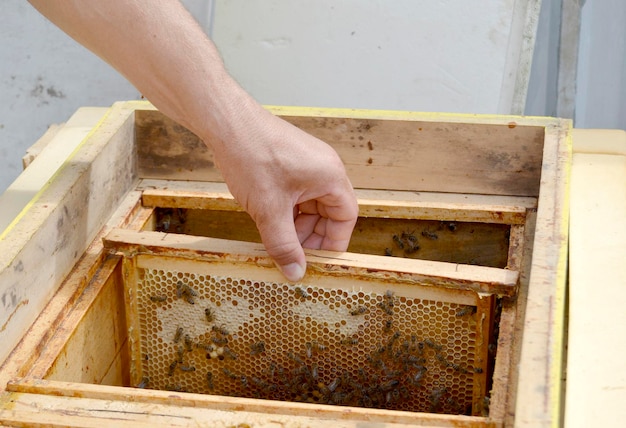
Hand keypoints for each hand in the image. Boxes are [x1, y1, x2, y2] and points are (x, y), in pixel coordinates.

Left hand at [208, 101, 358, 281]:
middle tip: (293, 255)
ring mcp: (307, 165)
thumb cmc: (252, 155)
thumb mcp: (269, 210)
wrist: (226, 122)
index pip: (346, 218)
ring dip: (297, 226)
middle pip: (329, 213)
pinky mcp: (290, 163)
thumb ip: (283, 245)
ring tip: (276, 240)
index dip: (333, 243)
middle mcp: (324, 169)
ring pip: (311, 206)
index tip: (318, 262)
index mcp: (331, 176)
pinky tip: (269, 223)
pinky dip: (287, 212)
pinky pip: (297, 195)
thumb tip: (295, 272)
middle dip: (311, 236)